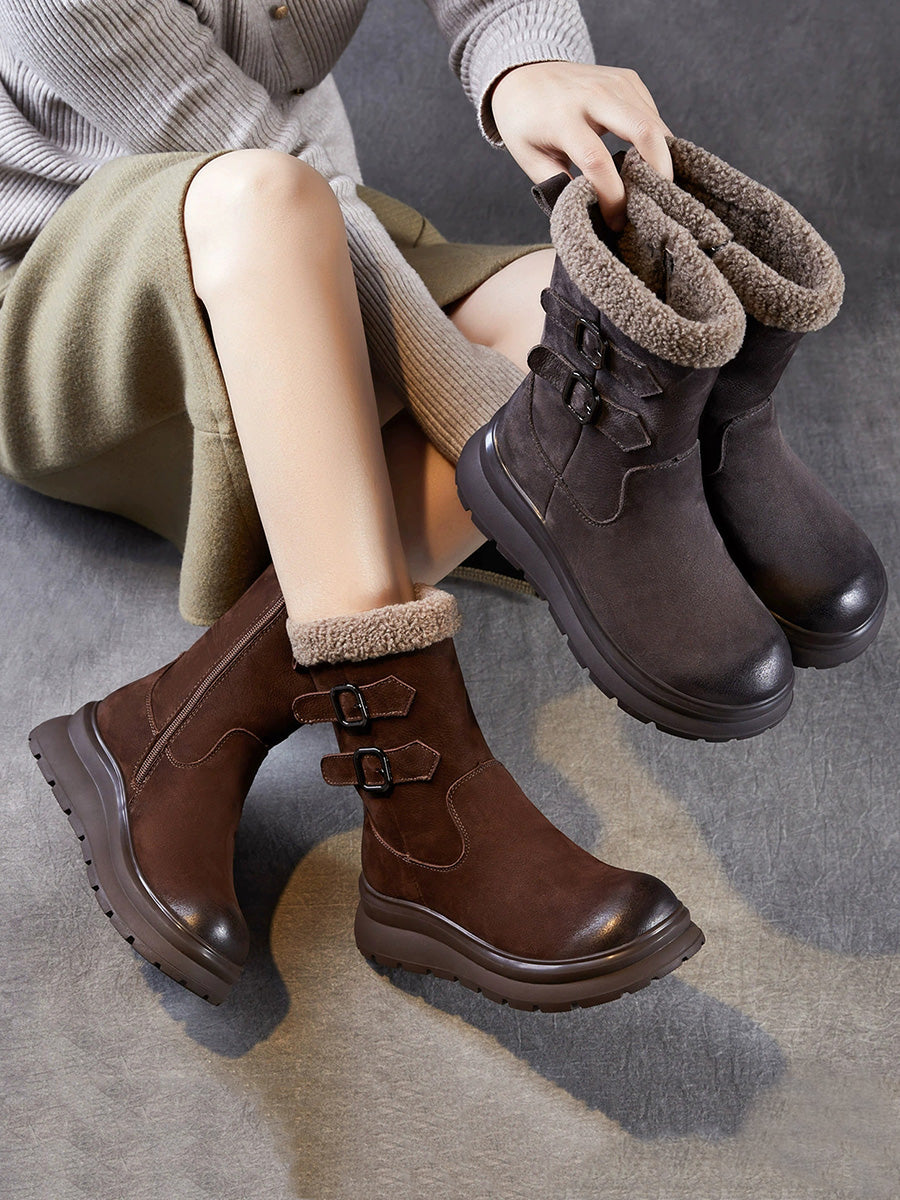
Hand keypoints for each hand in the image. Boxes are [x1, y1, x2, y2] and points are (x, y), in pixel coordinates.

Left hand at [488, 60, 673, 230]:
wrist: (525, 73)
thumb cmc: (525, 122)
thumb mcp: (530, 158)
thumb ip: (558, 185)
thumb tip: (590, 212)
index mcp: (563, 118)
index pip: (597, 162)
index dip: (612, 197)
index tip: (615, 221)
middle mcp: (593, 95)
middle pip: (643, 132)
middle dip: (658, 172)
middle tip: (659, 201)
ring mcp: (614, 82)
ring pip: (655, 123)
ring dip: (662, 159)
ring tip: (654, 187)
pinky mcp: (628, 79)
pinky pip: (653, 114)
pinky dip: (656, 141)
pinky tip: (646, 162)